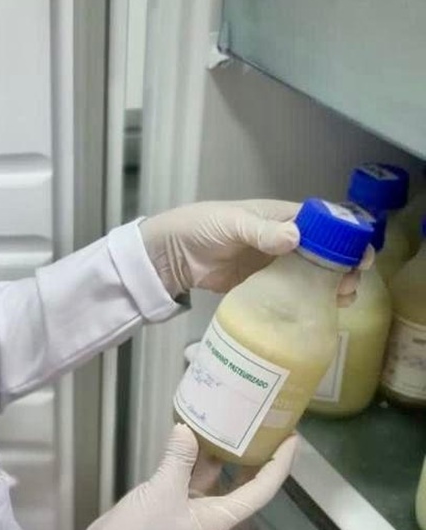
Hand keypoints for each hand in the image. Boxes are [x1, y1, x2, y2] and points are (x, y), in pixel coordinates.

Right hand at [62, 425, 296, 529]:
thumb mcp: (162, 492)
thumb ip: (178, 459)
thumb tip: (186, 429)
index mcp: (219, 517)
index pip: (261, 488)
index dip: (279, 464)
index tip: (290, 439)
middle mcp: (210, 512)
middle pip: (242, 480)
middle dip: (255, 454)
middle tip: (262, 426)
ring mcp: (189, 507)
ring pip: (213, 474)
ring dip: (219, 450)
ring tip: (228, 421)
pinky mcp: (169, 502)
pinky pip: (188, 474)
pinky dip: (189, 455)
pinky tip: (187, 435)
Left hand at [139, 200, 370, 303]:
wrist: (172, 255)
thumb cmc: (201, 228)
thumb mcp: (231, 224)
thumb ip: (261, 231)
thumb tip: (294, 238)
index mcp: (281, 217)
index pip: (323, 224)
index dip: (345, 238)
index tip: (359, 257)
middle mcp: (284, 240)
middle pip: (324, 252)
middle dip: (343, 266)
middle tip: (348, 286)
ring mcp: (274, 265)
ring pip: (312, 275)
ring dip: (330, 286)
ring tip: (339, 300)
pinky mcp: (263, 287)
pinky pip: (291, 293)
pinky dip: (307, 301)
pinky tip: (318, 312)